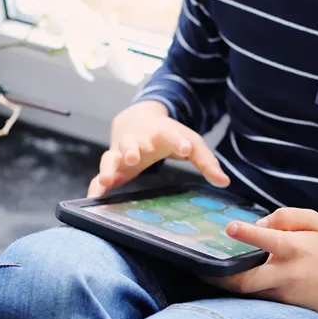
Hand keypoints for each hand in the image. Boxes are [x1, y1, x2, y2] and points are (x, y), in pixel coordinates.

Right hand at [87, 100, 229, 195]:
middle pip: (132, 143)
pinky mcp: (112, 165)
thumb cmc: (167, 134)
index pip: (170, 134)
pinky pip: (99, 175)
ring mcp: (121, 152)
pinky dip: (95, 186)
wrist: (137, 119)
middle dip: (132, 150)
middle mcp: (138, 141)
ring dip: (108, 167)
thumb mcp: (189, 142)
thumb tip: (224, 182)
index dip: (177, 141)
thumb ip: (206, 161)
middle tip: (134, 158)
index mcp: (160, 133)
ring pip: (111, 156)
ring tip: (107, 179)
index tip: (185, 148)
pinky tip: (93, 198)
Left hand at [203, 208, 317, 312]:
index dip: (248, 234)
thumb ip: (286, 216)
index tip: (229, 227)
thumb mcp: (314, 221)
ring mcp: (284, 294)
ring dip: (224, 284)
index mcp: (295, 249)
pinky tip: (225, 280)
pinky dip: (240, 289)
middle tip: (197, 267)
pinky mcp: (283, 306)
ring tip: (202, 273)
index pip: (268, 240)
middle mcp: (287, 274)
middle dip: (218, 276)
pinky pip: (256, 297)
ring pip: (247, 292)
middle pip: (245, 280)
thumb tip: (259, 224)